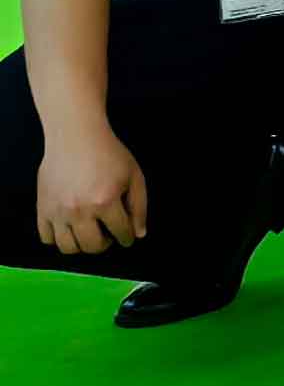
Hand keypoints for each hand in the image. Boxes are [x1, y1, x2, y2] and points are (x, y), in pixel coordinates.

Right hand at [35, 121, 146, 257]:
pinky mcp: (42, 210)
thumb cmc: (108, 153)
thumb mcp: (134, 175)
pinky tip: (69, 228)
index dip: (126, 238)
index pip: (120, 232)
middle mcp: (80, 211)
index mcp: (105, 201)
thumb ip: (139, 206)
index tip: (126, 238)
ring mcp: (58, 212)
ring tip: (89, 233)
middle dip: (105, 244)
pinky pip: (47, 238)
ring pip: (68, 248)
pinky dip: (58, 239)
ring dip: (82, 246)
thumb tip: (138, 234)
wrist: (75, 137)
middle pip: (93, 246)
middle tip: (108, 235)